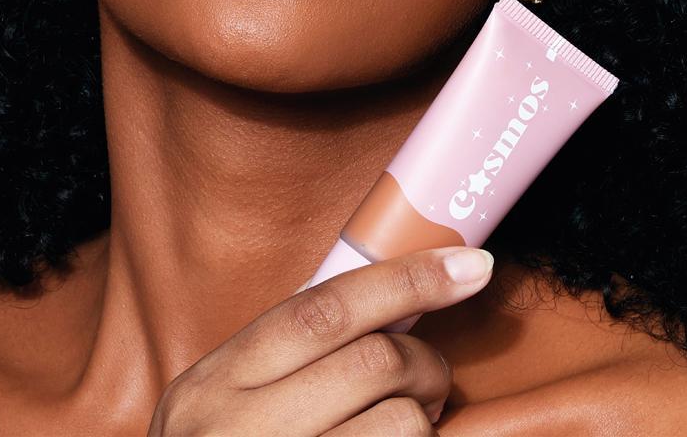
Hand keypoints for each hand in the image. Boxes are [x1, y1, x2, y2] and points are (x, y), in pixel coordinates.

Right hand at [147, 245, 494, 435]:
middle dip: (424, 361)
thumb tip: (385, 290)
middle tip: (428, 376)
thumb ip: (288, 348)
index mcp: (218, 381)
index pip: (324, 310)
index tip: (468, 266)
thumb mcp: (225, 398)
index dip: (405, 280)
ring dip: (423, 419)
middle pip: (373, 362)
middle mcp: (242, 430)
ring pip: (401, 424)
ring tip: (408, 424)